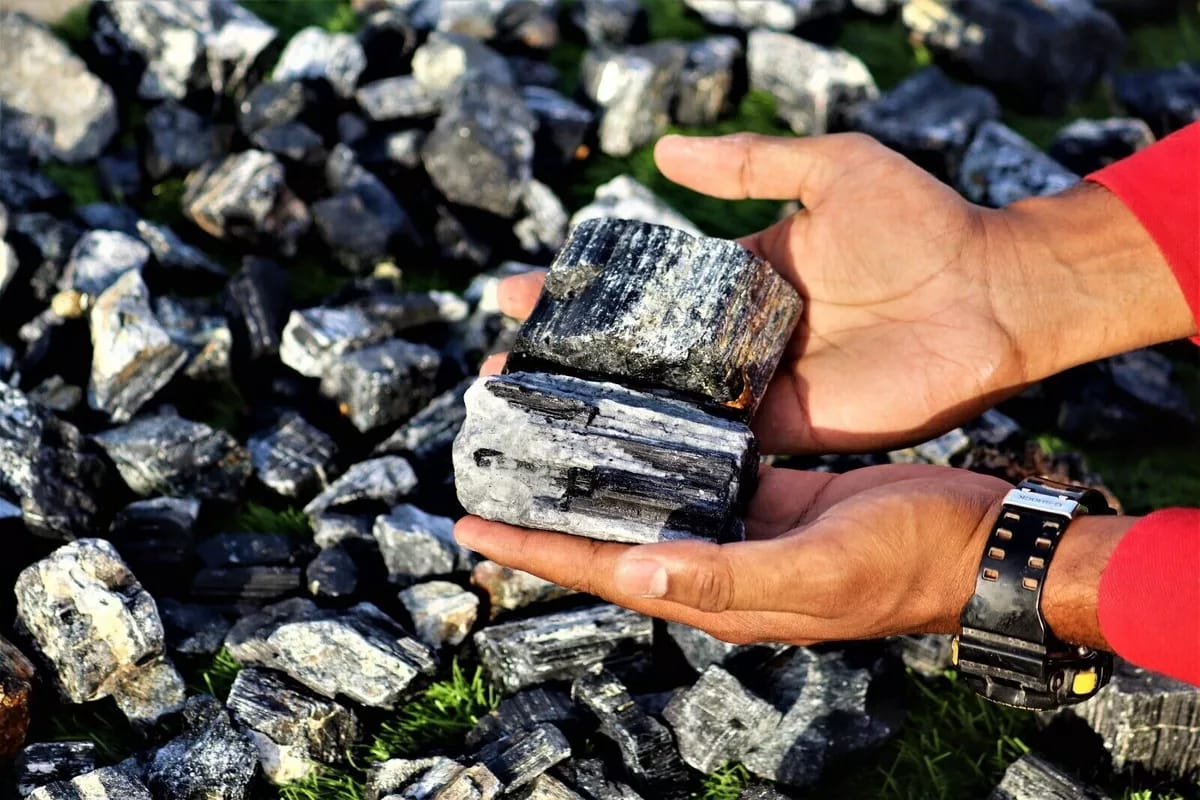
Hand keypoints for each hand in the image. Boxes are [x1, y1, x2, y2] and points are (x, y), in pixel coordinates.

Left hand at [457, 465, 1011, 644]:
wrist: (982, 539)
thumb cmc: (909, 561)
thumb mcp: (817, 570)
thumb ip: (725, 576)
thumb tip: (631, 572)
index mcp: (717, 593)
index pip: (603, 572)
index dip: (534, 550)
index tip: (468, 526)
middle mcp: (719, 564)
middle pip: (614, 538)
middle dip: (551, 508)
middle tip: (494, 466)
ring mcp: (746, 528)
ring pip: (652, 498)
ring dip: (600, 472)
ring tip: (549, 433)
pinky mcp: (774, 495)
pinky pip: (702, 469)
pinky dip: (663, 446)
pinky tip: (639, 413)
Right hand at [491, 133, 1193, 453]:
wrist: (992, 293)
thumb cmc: (921, 221)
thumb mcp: (829, 169)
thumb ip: (750, 163)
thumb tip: (662, 151)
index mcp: (740, 277)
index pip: (642, 285)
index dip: (582, 290)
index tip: (519, 294)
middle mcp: (737, 337)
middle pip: (638, 352)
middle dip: (569, 360)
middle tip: (501, 369)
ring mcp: (758, 386)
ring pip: (663, 402)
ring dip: (600, 410)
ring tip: (527, 418)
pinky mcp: (786, 427)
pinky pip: (716, 442)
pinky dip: (664, 449)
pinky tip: (604, 460)